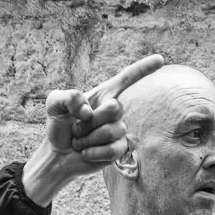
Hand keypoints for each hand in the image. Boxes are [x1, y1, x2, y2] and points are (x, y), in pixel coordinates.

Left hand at [22, 54, 163, 203]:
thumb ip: (67, 96)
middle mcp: (114, 111)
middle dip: (90, 121)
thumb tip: (88, 110)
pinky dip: (94, 153)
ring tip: (79, 141)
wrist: (57, 154)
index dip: (142, 69)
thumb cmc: (58, 125)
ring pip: (111, 131)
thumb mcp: (54, 103)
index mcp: (103, 95)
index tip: (160, 60)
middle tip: (77, 128)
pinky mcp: (118, 150)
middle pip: (115, 108)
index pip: (126, 78)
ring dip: (88, 139)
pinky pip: (112, 150)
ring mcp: (118, 130)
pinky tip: (85, 153)